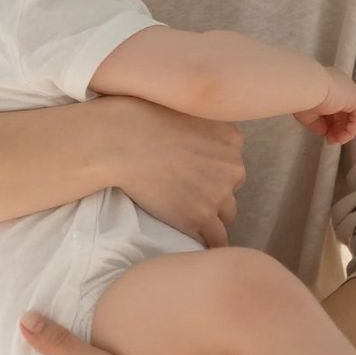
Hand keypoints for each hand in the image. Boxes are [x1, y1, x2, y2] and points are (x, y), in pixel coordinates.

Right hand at [93, 96, 244, 246]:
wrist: (123, 143)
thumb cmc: (142, 119)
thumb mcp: (186, 107)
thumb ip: (202, 125)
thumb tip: (196, 135)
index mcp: (232, 139)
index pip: (232, 162)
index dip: (214, 170)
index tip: (195, 174)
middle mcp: (233, 166)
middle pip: (232, 187)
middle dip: (215, 192)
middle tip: (188, 193)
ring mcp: (219, 193)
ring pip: (227, 214)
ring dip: (212, 217)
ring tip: (190, 218)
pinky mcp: (201, 217)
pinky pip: (217, 239)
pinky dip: (210, 243)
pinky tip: (201, 247)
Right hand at [295, 67, 355, 143]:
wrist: (305, 87)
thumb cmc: (301, 97)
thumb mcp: (308, 113)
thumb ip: (318, 122)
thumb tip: (325, 132)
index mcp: (328, 83)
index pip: (333, 105)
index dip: (330, 122)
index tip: (324, 133)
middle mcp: (341, 85)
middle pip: (344, 110)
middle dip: (337, 128)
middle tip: (330, 139)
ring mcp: (350, 90)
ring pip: (352, 114)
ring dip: (344, 131)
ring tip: (334, 140)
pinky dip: (352, 129)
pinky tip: (342, 137)